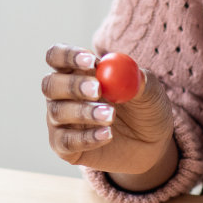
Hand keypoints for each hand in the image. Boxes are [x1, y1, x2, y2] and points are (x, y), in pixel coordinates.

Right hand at [41, 44, 175, 175]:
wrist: (151, 144)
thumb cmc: (145, 108)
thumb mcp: (150, 91)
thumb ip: (138, 79)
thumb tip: (124, 70)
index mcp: (76, 70)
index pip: (57, 56)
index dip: (68, 56)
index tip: (90, 60)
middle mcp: (62, 94)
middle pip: (50, 84)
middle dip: (73, 85)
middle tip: (98, 89)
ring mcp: (60, 121)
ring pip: (57, 112)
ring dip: (84, 112)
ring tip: (111, 116)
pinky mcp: (64, 147)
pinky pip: (66, 142)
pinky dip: (87, 138)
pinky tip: (108, 134)